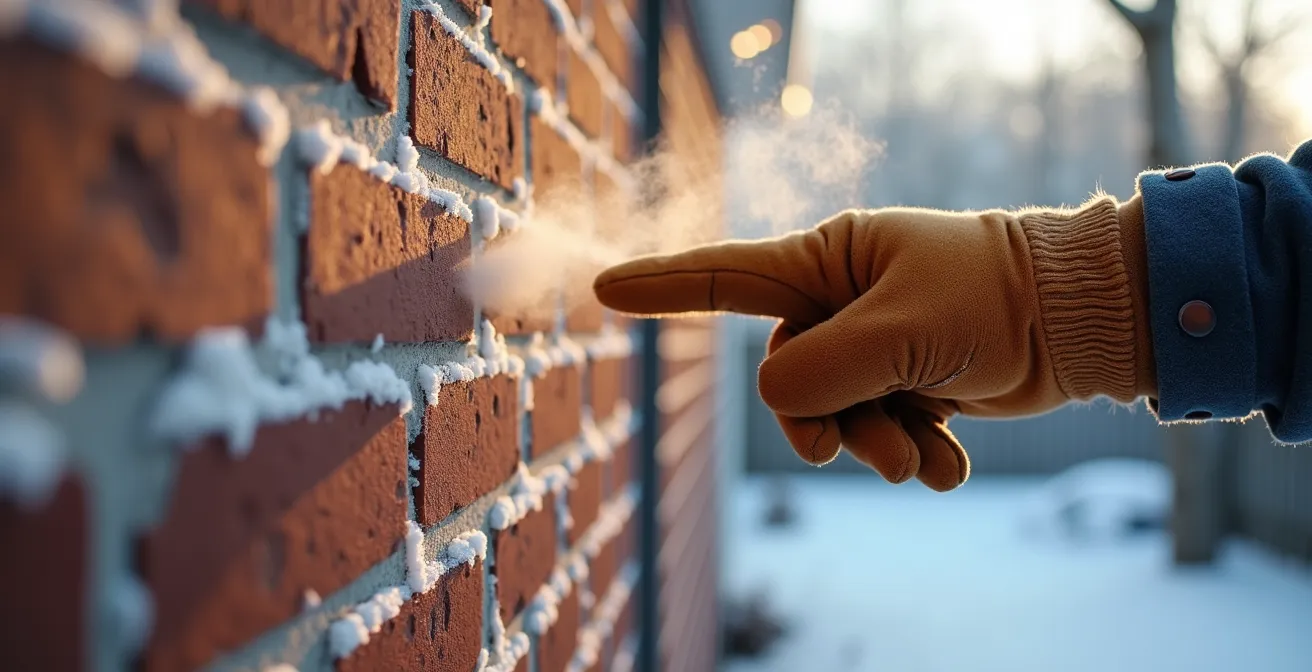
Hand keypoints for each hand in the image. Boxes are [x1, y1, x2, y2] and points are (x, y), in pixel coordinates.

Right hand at [593, 198, 1153, 490]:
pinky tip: (951, 462)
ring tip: (926, 456)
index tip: (603, 289)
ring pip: (833, 418)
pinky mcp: (907, 382)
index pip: (724, 275)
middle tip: (881, 446)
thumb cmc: (994, 296)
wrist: (1076, 321)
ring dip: (878, 447)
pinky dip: (914, 456)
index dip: (661, 285)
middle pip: (787, 381)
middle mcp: (838, 303)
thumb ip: (825, 369)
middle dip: (829, 424)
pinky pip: (880, 433)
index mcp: (827, 263)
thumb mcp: (904, 331)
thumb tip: (780, 402)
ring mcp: (871, 345)